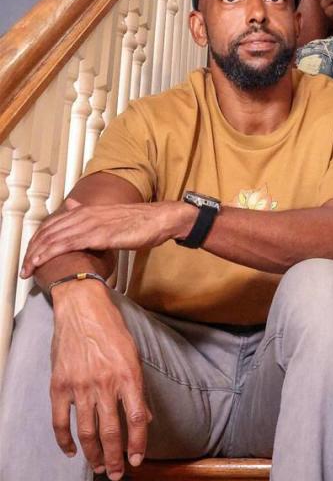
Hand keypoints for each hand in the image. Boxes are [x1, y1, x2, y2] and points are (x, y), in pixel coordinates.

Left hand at [20, 199, 189, 277]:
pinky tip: (43, 262)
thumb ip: (93, 218)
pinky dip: (52, 252)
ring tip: (27, 269)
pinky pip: (69, 243)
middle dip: (33, 250)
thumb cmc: (140, 222)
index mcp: (88, 211)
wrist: (161, 219)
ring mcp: (92, 223)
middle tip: (24, 267)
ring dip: (37, 254)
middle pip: (49, 231)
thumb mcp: (112, 218)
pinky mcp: (99, 234)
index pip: (53, 224)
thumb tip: (77, 212)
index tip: (31, 256)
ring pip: (55, 237)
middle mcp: (85, 215)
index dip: (39, 240)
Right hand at [49, 280, 151, 479]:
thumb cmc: (112, 331)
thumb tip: (147, 417)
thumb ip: (139, 388)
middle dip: (115, 457)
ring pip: (87, 432)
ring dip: (94, 454)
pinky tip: (72, 452)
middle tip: (116, 474)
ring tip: (99, 468)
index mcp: (129, 376)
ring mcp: (80, 387)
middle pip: (112, 431)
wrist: (82, 310)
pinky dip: (65, 441)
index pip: (138, 418)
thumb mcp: (134, 355)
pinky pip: (61, 422)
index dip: (138, 443)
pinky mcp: (59, 387)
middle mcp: (105, 384)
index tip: (138, 459)